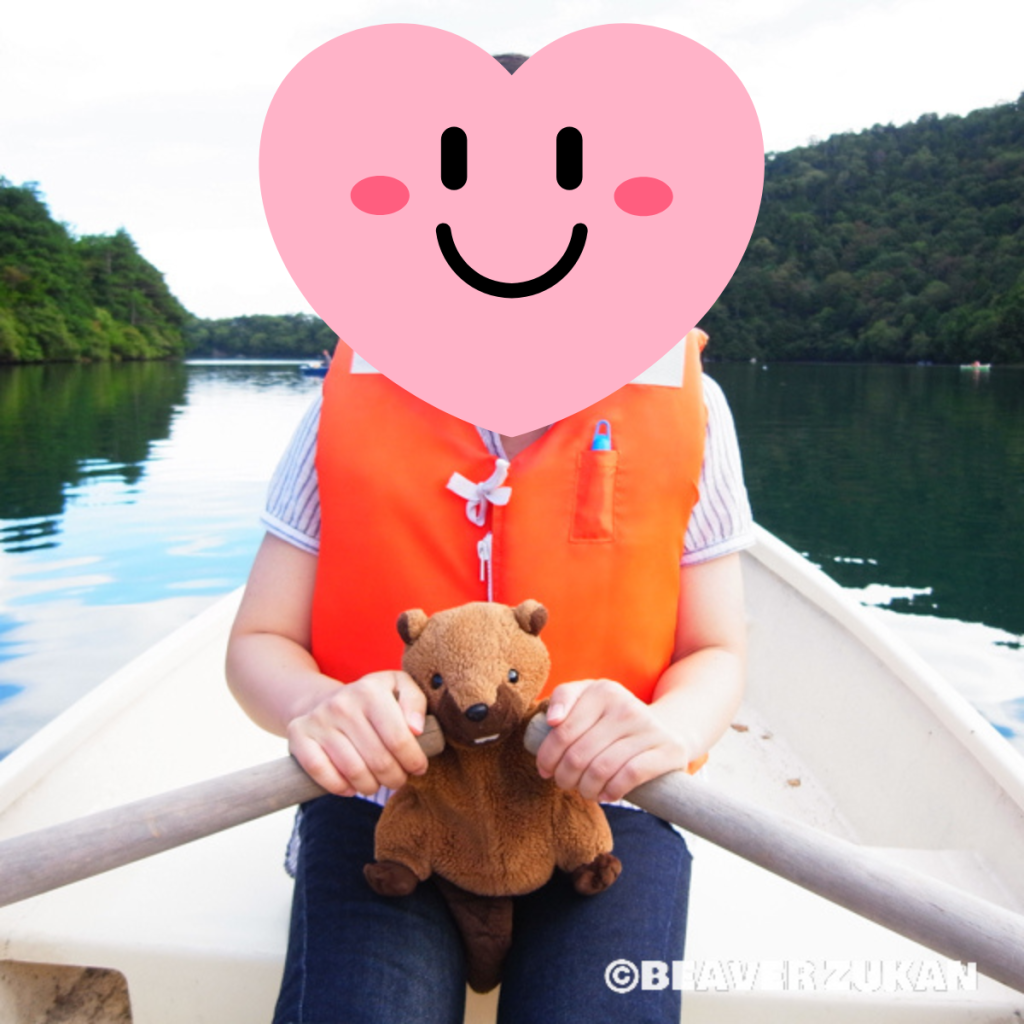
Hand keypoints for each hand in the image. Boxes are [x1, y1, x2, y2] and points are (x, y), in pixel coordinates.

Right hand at [286, 670, 428, 796]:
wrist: (323, 699)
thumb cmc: (370, 700)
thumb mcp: (398, 687)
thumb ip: (415, 702)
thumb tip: (416, 730)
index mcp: (370, 690)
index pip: (399, 739)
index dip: (413, 761)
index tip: (418, 768)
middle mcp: (342, 703)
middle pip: (379, 760)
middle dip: (395, 778)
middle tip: (398, 779)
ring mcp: (318, 720)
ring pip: (353, 771)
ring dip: (370, 787)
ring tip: (377, 784)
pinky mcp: (298, 735)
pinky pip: (321, 773)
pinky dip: (340, 787)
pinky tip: (351, 787)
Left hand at [534, 679, 691, 802]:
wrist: (665, 728)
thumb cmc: (612, 720)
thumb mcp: (588, 699)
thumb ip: (563, 699)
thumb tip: (552, 720)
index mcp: (603, 690)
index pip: (563, 730)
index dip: (548, 756)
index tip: (545, 769)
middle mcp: (626, 705)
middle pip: (579, 754)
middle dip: (565, 776)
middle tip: (565, 783)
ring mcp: (649, 727)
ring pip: (601, 768)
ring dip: (586, 788)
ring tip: (585, 791)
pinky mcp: (668, 750)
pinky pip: (629, 776)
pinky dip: (612, 791)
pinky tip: (607, 795)